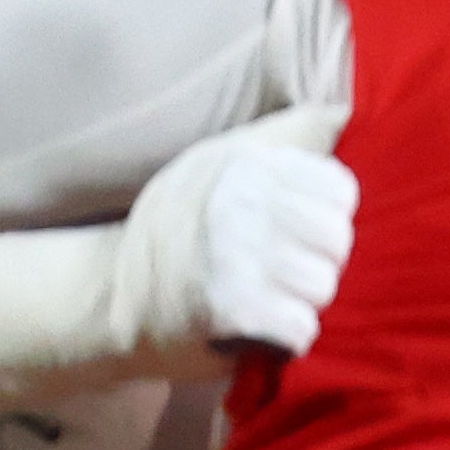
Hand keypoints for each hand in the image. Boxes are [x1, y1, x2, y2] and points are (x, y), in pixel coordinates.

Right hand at [119, 103, 358, 362]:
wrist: (110, 297)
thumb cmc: (178, 232)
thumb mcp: (216, 164)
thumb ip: (278, 141)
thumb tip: (340, 111)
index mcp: (246, 163)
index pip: (339, 192)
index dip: (321, 220)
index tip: (287, 232)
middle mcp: (241, 201)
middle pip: (337, 241)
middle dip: (314, 263)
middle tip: (271, 271)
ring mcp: (236, 254)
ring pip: (323, 287)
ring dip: (298, 303)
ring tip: (261, 296)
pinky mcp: (234, 308)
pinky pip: (301, 330)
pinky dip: (285, 339)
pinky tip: (256, 326)